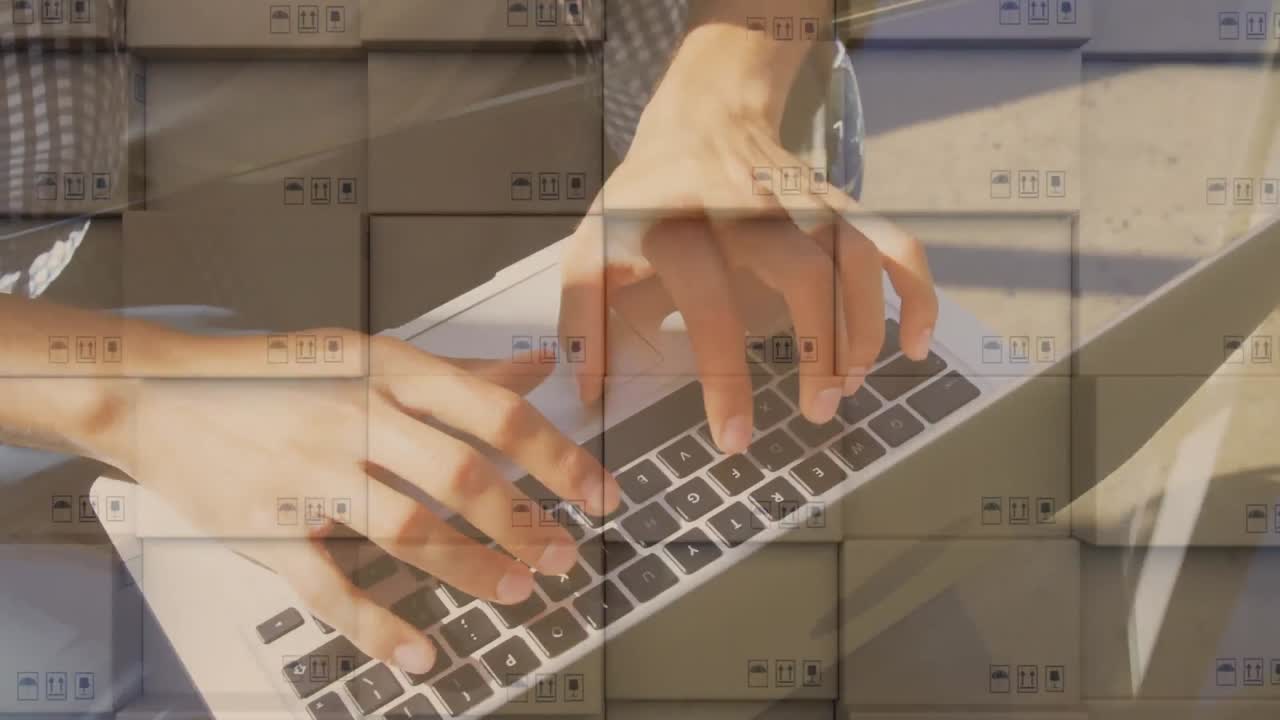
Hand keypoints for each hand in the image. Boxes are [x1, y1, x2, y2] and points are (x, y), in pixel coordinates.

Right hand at [91, 333, 618, 674]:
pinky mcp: (269, 528)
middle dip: (525, 523)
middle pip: (460, 474)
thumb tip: (537, 367)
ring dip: (472, 568)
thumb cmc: (272, 376)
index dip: (558, 456)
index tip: (599, 492)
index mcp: (386, 369)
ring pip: (407, 530)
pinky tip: (422, 650)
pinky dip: (380, 626)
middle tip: (563, 554)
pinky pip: (331, 586)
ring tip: (517, 590)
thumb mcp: (367, 353)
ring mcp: (309, 474)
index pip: (494, 411)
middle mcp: (353, 417)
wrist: (159, 394)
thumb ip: (457, 369)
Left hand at [560, 30, 937, 455]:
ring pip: (853, 259)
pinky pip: (892, 241)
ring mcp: (801, 201)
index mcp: (679, 223)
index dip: (725, 376)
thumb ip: (582, 318)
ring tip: (849, 387)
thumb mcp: (593, 246)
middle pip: (800, 272)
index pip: (708, 304)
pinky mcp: (840, 204)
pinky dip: (915, 291)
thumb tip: (587, 394)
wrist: (699, 120)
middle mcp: (747, 208)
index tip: (734, 438)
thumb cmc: (645, 199)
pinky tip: (914, 342)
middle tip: (816, 412)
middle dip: (818, 350)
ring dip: (863, 329)